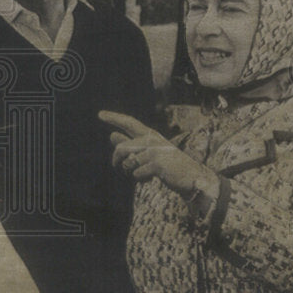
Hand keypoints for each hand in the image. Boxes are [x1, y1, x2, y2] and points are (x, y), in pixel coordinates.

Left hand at [98, 111, 218, 199]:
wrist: (192, 177)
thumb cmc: (169, 166)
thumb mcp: (149, 153)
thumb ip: (131, 145)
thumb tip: (111, 135)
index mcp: (151, 135)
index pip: (129, 123)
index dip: (114, 118)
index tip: (100, 114)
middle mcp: (152, 139)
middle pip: (121, 148)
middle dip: (116, 161)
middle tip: (118, 169)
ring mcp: (155, 151)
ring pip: (128, 163)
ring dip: (131, 172)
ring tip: (143, 174)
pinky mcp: (156, 163)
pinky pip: (136, 173)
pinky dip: (140, 178)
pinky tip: (152, 177)